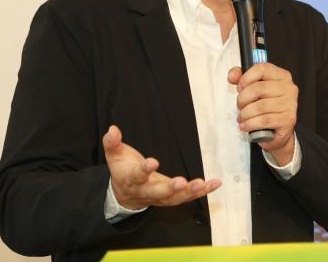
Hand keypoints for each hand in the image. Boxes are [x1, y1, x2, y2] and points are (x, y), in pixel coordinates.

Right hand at [103, 125, 220, 210]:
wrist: (125, 196)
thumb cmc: (123, 171)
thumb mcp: (114, 156)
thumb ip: (112, 144)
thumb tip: (112, 129)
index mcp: (131, 180)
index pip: (137, 176)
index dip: (144, 170)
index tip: (152, 162)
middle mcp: (146, 192)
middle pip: (157, 193)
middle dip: (169, 188)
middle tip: (181, 182)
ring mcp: (161, 197)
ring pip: (175, 198)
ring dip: (189, 192)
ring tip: (202, 184)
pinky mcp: (173, 198)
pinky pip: (188, 197)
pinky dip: (203, 191)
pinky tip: (215, 183)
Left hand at [228, 63, 297, 165]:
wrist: (277, 131)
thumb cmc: (265, 106)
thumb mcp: (254, 88)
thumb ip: (241, 78)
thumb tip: (232, 76)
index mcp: (282, 76)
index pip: (262, 68)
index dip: (246, 78)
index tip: (240, 87)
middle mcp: (289, 88)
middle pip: (259, 88)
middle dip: (243, 99)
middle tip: (240, 106)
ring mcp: (290, 104)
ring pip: (260, 106)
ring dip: (245, 114)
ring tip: (242, 117)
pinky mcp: (288, 120)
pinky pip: (264, 120)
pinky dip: (250, 124)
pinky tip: (246, 125)